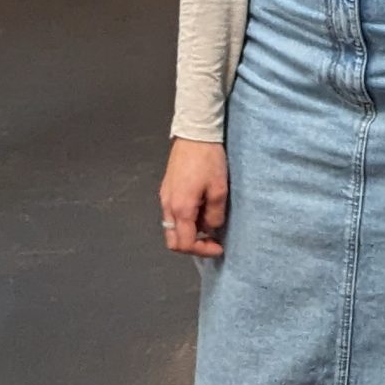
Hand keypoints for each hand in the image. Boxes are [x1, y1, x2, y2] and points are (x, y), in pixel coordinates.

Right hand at [160, 141, 228, 258]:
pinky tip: (199, 211)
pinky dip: (184, 221)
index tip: (218, 247)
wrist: (195, 134)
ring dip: (188, 233)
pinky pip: (171, 215)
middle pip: (173, 241)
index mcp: (181, 208)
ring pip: (171, 228)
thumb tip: (211, 228)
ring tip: (207, 223)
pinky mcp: (166, 189)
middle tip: (210, 240)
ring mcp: (165, 197)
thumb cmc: (208, 160)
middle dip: (192, 246)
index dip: (202, 251)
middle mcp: (168, 205)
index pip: (185, 244)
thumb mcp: (219, 189)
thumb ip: (214, 215)